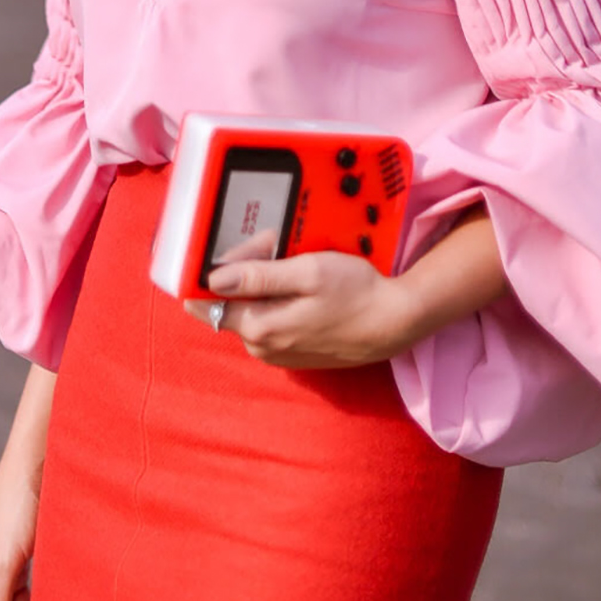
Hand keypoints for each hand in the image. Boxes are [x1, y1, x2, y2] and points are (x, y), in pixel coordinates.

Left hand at [202, 250, 409, 369]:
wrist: (393, 323)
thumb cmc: (354, 292)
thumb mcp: (307, 272)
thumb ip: (258, 277)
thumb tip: (213, 281)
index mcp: (257, 327)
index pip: (207, 302)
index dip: (211, 271)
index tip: (227, 250)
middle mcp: (261, 347)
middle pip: (228, 304)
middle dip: (239, 274)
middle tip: (270, 247)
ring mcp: (276, 353)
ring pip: (248, 312)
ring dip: (258, 287)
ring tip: (289, 262)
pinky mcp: (292, 353)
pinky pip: (268, 322)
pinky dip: (274, 301)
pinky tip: (297, 286)